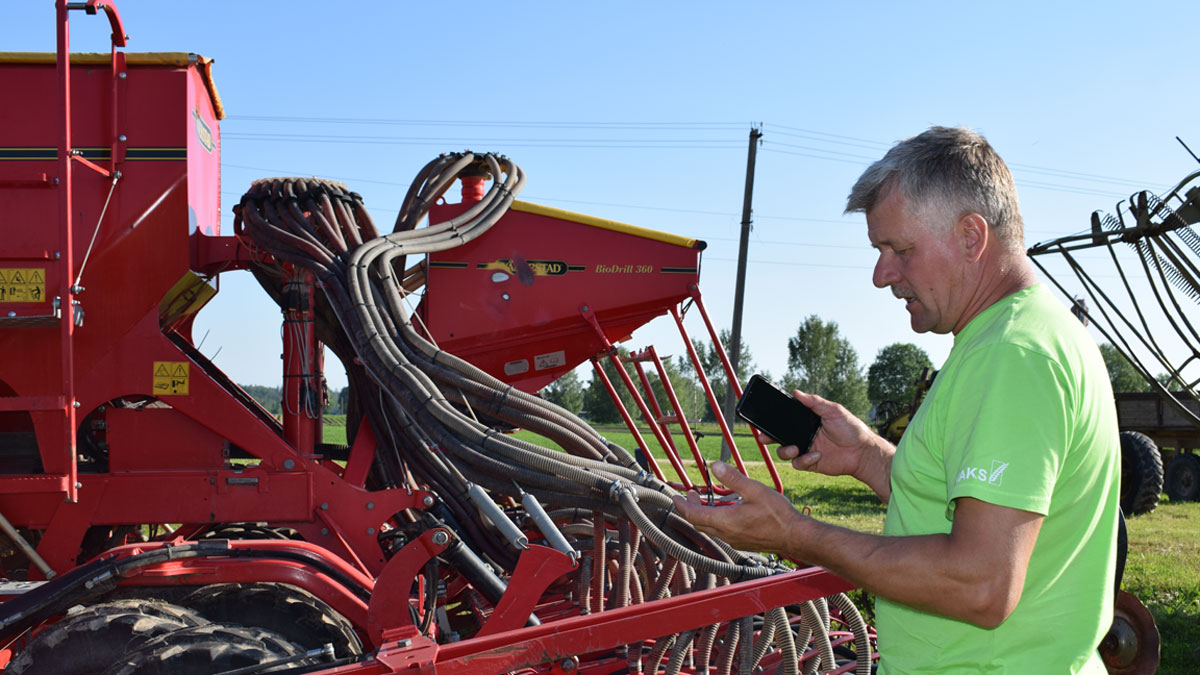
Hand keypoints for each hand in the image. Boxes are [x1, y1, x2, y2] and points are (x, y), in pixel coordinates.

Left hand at [671, 461, 801, 554]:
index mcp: (725, 521)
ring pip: (709, 528)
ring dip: (702, 515)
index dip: (682, 505)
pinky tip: (723, 512)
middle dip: (690, 508)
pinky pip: (720, 532)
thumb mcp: (754, 490)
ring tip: (704, 501)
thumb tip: (715, 465)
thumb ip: (733, 478)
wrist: (794, 536)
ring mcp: (734, 540)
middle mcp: (726, 533)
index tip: (675, 497)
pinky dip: (714, 521)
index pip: (694, 515)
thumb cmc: (777, 515)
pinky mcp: (742, 542)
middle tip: (690, 495)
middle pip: (699, 523)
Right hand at [772, 390, 879, 480]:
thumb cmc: (851, 428)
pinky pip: (798, 463)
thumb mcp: (833, 410)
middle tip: (763, 437)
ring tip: (795, 448)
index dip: (774, 420)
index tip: (765, 419)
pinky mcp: (811, 463)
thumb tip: (796, 392)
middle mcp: (804, 435)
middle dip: (768, 437)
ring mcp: (806, 450)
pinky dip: (804, 460)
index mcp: (807, 422)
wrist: (862, 451)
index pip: (786, 420)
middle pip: (779, 437)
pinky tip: (817, 455)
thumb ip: (814, 402)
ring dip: (785, 451)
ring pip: (784, 452)